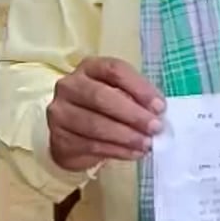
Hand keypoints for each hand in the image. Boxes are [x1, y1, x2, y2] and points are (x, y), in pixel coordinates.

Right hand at [47, 57, 165, 171]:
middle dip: (132, 113)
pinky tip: (134, 153)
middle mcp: (70, 86)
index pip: (114, 70)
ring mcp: (61, 112)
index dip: (139, 87)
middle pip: (101, 96)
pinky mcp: (60, 138)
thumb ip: (136, 98)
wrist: (72, 136)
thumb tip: (158, 112)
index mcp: (89, 68)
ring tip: (146, 144)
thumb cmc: (103, 109)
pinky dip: (117, 151)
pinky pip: (92, 145)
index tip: (159, 106)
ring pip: (95, 124)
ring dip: (126, 136)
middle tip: (155, 127)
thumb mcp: (119, 95)